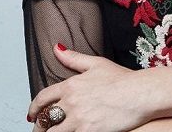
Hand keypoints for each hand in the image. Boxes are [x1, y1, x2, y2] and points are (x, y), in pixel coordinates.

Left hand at [27, 44, 146, 131]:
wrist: (140, 94)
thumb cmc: (123, 79)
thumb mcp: (97, 63)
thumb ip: (74, 58)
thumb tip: (57, 48)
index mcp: (71, 85)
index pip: (43, 98)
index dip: (34, 108)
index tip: (32, 115)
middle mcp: (71, 102)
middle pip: (44, 119)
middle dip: (39, 126)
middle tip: (40, 129)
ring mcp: (78, 118)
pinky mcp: (87, 131)